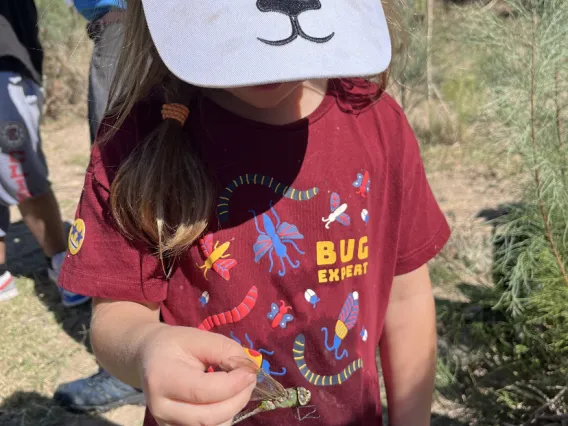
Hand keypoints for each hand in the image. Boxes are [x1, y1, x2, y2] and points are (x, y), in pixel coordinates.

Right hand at [137, 325, 256, 425]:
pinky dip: (224, 416)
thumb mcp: (198, 337)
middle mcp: (160, 407)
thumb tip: (247, 369)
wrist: (149, 357)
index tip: (251, 372)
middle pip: (208, 416)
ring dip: (233, 408)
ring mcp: (165, 423)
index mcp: (162, 378)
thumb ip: (224, 350)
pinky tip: (226, 398)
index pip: (203, 391)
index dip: (233, 384)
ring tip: (237, 387)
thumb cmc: (175, 345)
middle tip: (250, 380)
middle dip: (238, 398)